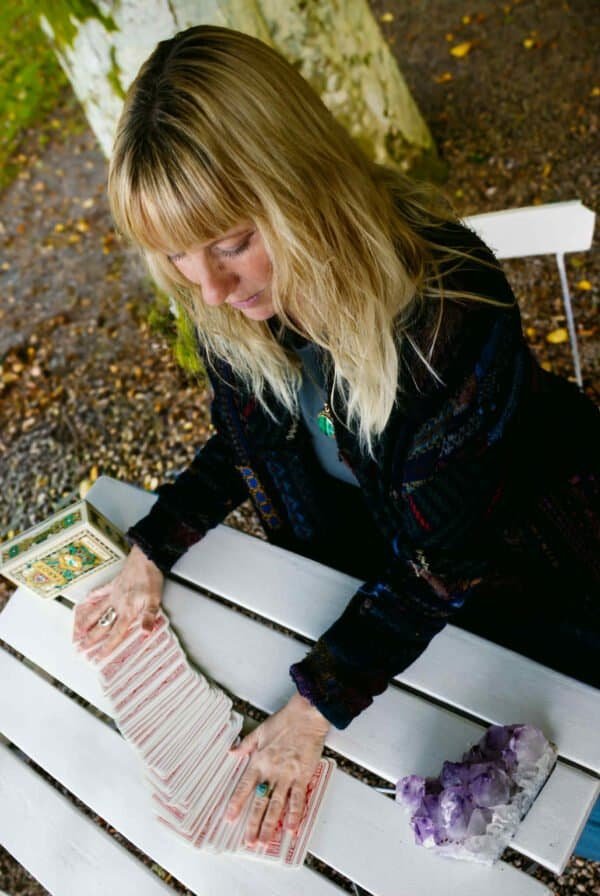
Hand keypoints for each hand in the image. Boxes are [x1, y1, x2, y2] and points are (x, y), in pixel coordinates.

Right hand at [72, 544, 163, 658]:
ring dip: (86, 622)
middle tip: (81, 648)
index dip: (108, 645)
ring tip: (77, 631)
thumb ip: (148, 617)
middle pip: (102, 625)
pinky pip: (99, 593)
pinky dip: (91, 598)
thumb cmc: (150, 578)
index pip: (116, 633)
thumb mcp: (155, 600)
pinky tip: (85, 601)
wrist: (145, 558)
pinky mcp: (113, 585)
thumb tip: (146, 633)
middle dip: (91, 638)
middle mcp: (117, 604)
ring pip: (96, 611)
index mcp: (127, 611)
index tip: (99, 655)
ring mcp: (113, 594)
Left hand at [225, 692, 329, 846]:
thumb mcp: (260, 731)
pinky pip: (297, 799)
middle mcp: (271, 771)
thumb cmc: (285, 721)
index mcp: (259, 761)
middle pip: (260, 802)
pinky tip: (290, 828)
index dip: (237, 803)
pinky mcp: (302, 776)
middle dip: (254, 824)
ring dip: (270, 825)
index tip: (230, 817)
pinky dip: (294, 815)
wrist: (306, 716)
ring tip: (264, 840)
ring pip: (276, 805)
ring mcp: (287, 775)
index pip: (245, 786)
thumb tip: (232, 752)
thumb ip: (246, 744)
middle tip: (249, 841)